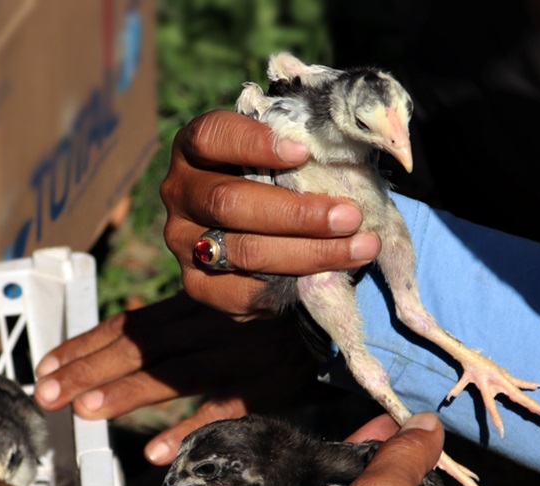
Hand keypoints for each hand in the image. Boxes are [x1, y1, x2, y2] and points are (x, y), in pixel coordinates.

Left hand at [33, 293, 324, 463]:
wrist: (348, 310)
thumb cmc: (285, 305)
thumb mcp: (231, 297)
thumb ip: (188, 315)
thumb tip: (135, 333)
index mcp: (195, 305)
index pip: (130, 325)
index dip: (86, 343)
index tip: (46, 363)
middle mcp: (209, 326)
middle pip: (139, 349)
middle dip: (88, 370)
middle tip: (45, 393)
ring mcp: (237, 355)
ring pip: (172, 374)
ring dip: (127, 393)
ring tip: (85, 411)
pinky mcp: (266, 385)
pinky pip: (224, 410)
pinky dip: (190, 430)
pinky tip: (156, 451)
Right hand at [160, 110, 379, 317]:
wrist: (259, 231)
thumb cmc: (278, 178)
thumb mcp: (282, 154)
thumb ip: (299, 153)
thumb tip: (348, 162)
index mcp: (194, 148)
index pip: (213, 137)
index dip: (255, 144)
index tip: (304, 152)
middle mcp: (179, 193)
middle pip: (230, 203)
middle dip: (298, 213)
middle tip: (350, 216)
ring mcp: (183, 241)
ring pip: (243, 250)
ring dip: (308, 253)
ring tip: (359, 248)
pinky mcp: (197, 284)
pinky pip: (241, 293)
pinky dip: (288, 285)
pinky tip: (326, 277)